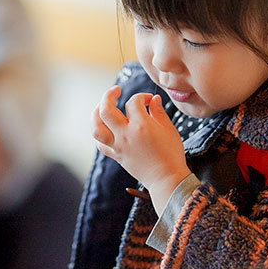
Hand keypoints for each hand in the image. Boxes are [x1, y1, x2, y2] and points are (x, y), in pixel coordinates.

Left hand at [92, 86, 190, 210]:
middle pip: (106, 110)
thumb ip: (159, 112)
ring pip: (96, 128)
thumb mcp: (169, 129)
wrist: (167, 178)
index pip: (133, 102)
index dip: (141, 97)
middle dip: (108, 96)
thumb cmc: (171, 154)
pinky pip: (101, 144)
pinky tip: (104, 128)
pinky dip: (100, 134)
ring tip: (101, 107)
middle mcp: (126, 135)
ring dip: (96, 114)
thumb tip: (153, 99)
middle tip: (115, 90)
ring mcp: (119, 146)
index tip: (148, 100)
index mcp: (141, 126)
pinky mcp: (117, 156)